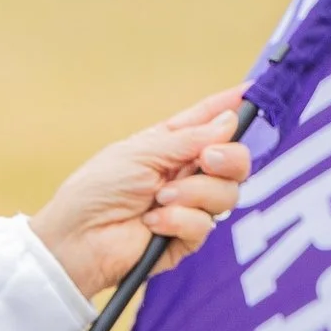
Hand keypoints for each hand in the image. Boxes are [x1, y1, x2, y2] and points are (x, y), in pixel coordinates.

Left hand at [29, 87, 250, 301]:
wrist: (78, 239)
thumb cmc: (97, 189)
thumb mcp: (139, 153)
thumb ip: (187, 140)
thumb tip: (228, 121)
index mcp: (168, 145)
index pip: (206, 122)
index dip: (229, 107)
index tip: (252, 91)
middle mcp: (184, 173)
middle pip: (234, 161)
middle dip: (229, 157)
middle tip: (209, 159)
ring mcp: (189, 206)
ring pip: (227, 193)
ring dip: (193, 193)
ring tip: (158, 198)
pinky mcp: (186, 237)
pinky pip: (205, 224)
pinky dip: (179, 220)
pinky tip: (153, 222)